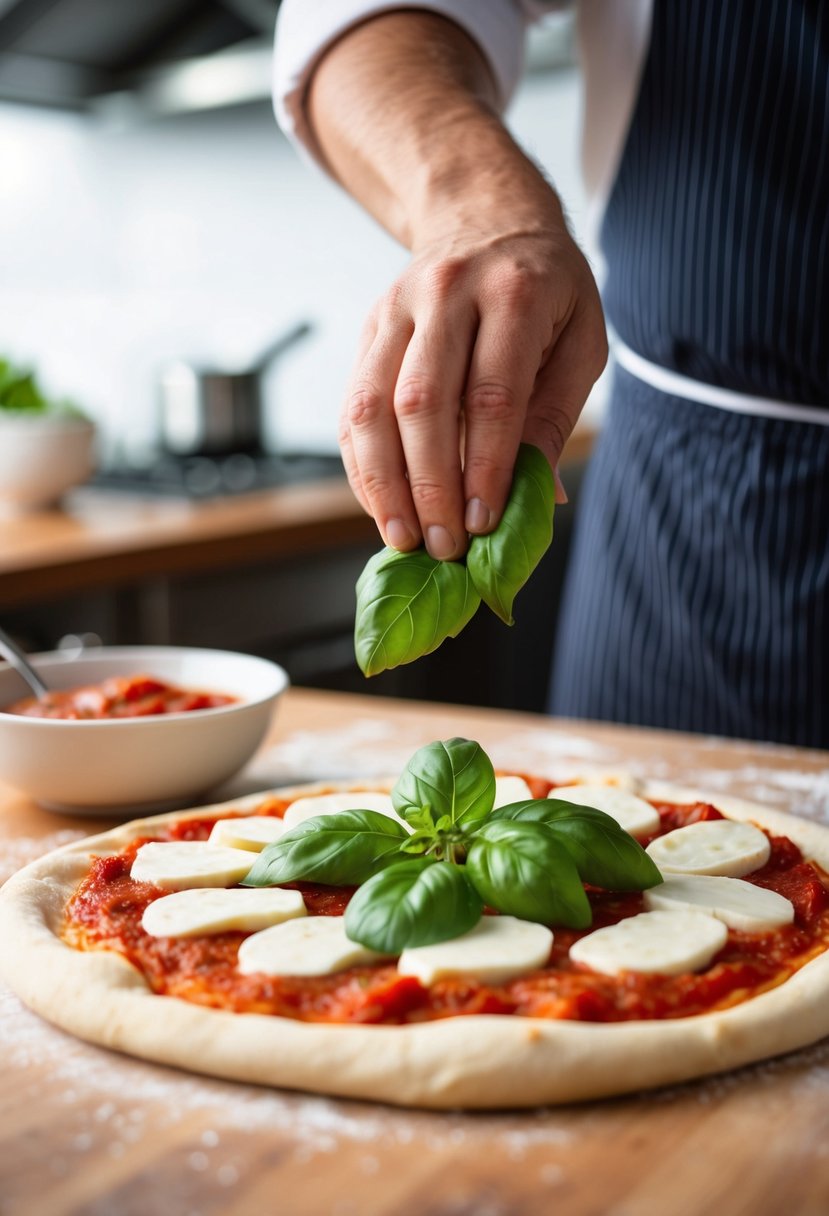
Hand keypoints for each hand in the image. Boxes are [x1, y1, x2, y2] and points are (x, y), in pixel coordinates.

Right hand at [303, 9, 607, 556]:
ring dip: (384, 483)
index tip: (483, 522)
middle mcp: (447, 293)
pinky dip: (362, 464)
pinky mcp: (369, 328)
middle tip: (444, 545)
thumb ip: (557, 413)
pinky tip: (380, 505)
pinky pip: (352, 405)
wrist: (486, 218)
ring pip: (373, 405)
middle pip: (424, 403)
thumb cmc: (546, 293)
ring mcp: (397, 308)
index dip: (485, 465)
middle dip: (431, 485)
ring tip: (403, 537)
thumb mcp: (579, 340)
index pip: (493, 394)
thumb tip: (540, 496)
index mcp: (514, 292)